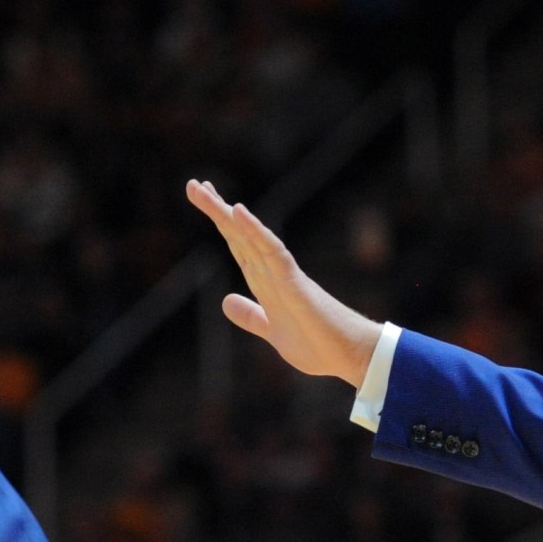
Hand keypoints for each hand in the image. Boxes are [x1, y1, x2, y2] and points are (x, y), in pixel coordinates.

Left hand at [185, 179, 380, 385]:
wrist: (348, 356)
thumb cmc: (318, 345)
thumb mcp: (272, 331)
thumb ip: (251, 316)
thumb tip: (226, 301)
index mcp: (266, 283)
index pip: (239, 246)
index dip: (222, 225)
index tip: (206, 200)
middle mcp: (272, 272)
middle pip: (239, 235)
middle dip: (216, 210)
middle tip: (194, 185)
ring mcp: (283, 274)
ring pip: (249, 236)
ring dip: (226, 213)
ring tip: (202, 190)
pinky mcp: (294, 281)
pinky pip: (272, 250)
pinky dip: (255, 230)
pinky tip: (237, 211)